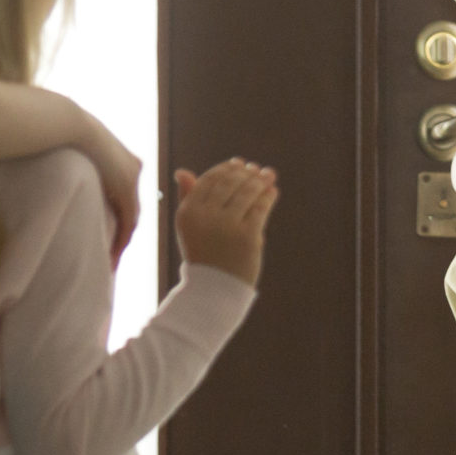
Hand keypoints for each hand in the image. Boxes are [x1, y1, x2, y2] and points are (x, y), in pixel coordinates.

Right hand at [74, 117, 144, 267]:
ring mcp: (133, 178)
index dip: (118, 218)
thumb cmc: (63, 133)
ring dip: (123, 241)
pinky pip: (129, 220)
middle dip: (122, 233)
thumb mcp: (77, 154)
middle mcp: (134, 168)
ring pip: (133, 218)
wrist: (69, 124)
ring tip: (111, 261)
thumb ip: (81, 168)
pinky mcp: (126, 187)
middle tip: (111, 255)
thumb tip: (65, 173)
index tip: (108, 236)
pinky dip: (123, 239)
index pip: (125, 196)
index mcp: (124, 160)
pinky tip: (114, 254)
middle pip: (131, 208)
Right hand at [173, 158, 279, 286]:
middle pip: (229, 183)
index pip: (209, 179)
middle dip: (245, 172)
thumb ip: (187, 197)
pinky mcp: (246, 236)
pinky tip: (272, 191)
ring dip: (260, 180)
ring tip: (268, 175)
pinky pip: (260, 208)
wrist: (213, 291)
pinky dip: (268, 196)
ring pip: (247, 193)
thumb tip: (183, 171)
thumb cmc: (203, 255)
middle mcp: (205, 216)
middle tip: (256, 169)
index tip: (238, 163)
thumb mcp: (189, 227)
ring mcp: (226, 226)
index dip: (226, 168)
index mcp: (188, 212)